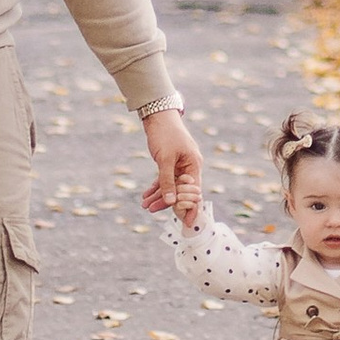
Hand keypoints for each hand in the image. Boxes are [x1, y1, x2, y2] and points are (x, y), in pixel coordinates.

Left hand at [141, 106, 201, 222]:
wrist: (159, 116)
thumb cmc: (165, 134)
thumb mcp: (165, 159)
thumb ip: (167, 181)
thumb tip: (170, 201)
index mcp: (194, 166)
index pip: (194, 192)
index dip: (191, 208)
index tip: (187, 223)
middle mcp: (189, 167)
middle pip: (180, 191)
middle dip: (166, 202)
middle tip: (151, 210)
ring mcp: (180, 165)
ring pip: (170, 186)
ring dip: (158, 195)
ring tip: (144, 205)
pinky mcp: (170, 163)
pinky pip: (164, 179)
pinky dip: (156, 186)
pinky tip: (146, 195)